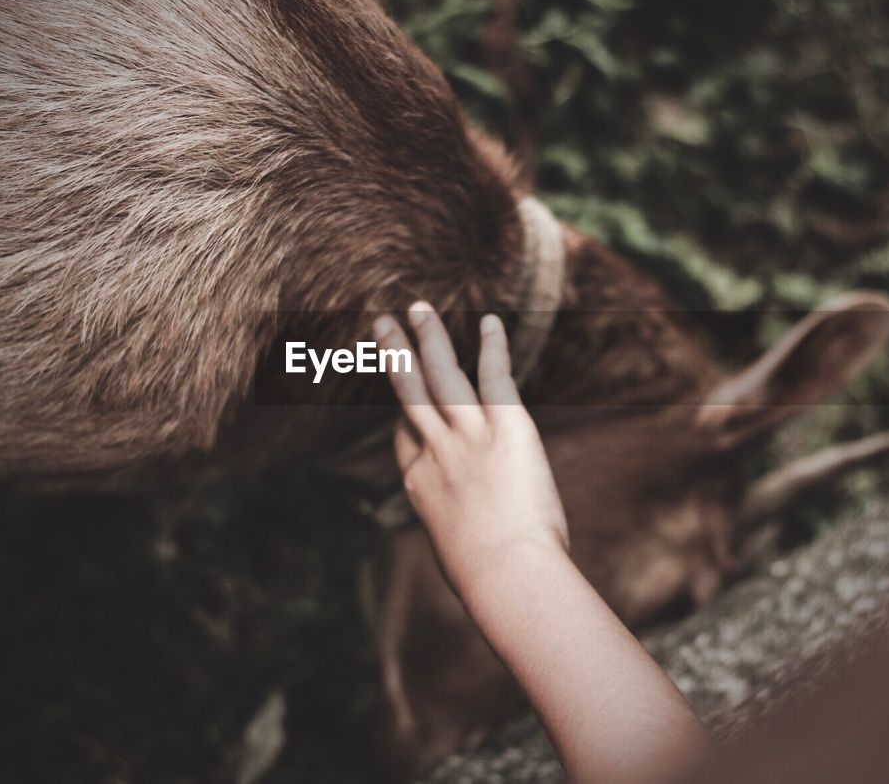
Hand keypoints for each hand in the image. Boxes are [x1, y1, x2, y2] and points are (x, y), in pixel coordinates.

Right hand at [372, 302, 568, 596]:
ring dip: (426, 337)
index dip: (407, 419)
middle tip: (382, 323)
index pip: (406, 438)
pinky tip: (490, 322)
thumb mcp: (456, 554)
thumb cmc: (488, 580)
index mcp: (418, 484)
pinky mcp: (505, 426)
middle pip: (408, 391)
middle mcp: (435, 451)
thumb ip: (458, 531)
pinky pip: (494, 377)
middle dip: (395, 353)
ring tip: (416, 308)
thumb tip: (470, 540)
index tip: (408, 404)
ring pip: (439, 373)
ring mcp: (467, 435)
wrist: (506, 574)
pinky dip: (492, 347)